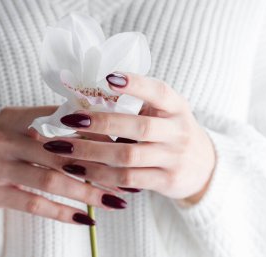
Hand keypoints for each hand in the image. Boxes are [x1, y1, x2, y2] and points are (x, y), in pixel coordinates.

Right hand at [0, 106, 125, 225]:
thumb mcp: (16, 128)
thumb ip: (48, 128)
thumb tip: (98, 134)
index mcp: (15, 117)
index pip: (60, 120)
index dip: (93, 132)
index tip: (121, 143)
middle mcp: (4, 138)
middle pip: (60, 151)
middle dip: (97, 166)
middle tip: (126, 176)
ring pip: (51, 180)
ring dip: (87, 192)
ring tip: (114, 201)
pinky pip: (35, 204)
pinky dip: (63, 212)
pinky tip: (86, 219)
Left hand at [39, 73, 215, 203]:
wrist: (203, 166)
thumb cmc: (171, 133)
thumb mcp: (164, 113)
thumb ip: (137, 106)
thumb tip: (87, 98)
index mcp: (176, 107)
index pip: (159, 91)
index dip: (135, 84)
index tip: (108, 78)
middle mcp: (178, 131)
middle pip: (139, 127)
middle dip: (101, 123)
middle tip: (69, 119)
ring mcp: (174, 158)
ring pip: (128, 157)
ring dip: (91, 152)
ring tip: (63, 149)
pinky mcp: (167, 181)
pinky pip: (128, 179)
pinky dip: (100, 175)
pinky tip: (79, 170)